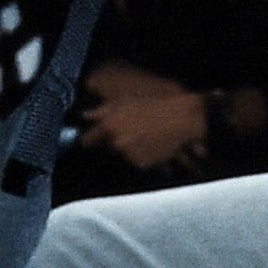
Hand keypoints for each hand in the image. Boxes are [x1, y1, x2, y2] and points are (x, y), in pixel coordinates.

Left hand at [77, 60, 209, 174]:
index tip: (92, 138)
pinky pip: (135, 162)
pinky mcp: (143, 165)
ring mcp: (129, 156)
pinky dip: (140, 156)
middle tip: (128, 131)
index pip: (85, 141)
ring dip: (127, 150)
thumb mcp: (126, 102)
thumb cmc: (155, 106)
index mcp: (108, 126)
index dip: (89, 139)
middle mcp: (116, 143)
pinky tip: (151, 143)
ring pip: (121, 156)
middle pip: (104, 150)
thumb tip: (85, 116)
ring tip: (143, 135)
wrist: (182, 119)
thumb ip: (102, 111)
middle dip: (111, 143)